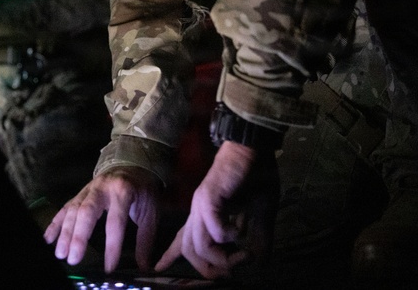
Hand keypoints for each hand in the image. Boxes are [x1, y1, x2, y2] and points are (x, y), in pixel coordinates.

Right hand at [44, 166, 160, 273]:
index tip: (109, 268)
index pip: (115, 221)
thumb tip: (144, 267)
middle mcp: (101, 189)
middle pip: (86, 212)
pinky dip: (55, 223)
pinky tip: (48, 238)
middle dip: (78, 236)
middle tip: (73, 258)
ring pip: (72, 210)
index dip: (112, 245)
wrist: (132, 164)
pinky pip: (65, 208)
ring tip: (60, 254)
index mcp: (122, 192)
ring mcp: (87, 190)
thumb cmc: (142, 190)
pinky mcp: (79, 193)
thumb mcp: (150, 212)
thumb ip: (145, 240)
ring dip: (64, 233)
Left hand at [154, 141, 277, 278]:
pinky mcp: (209, 198)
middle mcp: (198, 212)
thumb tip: (260, 262)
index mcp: (205, 215)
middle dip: (211, 269)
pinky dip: (228, 237)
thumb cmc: (256, 176)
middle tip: (233, 269)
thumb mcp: (260, 213)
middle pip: (190, 252)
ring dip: (223, 258)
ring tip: (242, 255)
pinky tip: (240, 231)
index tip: (157, 269)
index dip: (170, 257)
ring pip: (198, 246)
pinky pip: (213, 229)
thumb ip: (258, 237)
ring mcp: (202, 205)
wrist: (252, 147)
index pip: (183, 240)